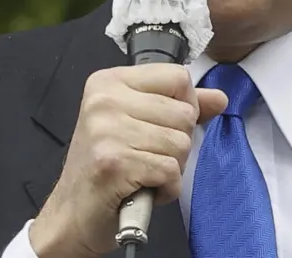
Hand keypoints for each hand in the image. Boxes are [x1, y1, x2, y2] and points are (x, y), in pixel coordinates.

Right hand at [28, 64, 227, 257]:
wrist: (73, 215)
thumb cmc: (105, 168)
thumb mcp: (139, 124)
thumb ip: (179, 106)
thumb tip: (219, 98)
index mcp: (109, 82)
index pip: (177, 76)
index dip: (184, 105)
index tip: (163, 125)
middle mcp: (104, 100)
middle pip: (184, 112)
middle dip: (178, 143)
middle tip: (147, 156)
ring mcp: (106, 130)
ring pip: (181, 143)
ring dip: (172, 168)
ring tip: (144, 172)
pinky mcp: (113, 162)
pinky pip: (170, 171)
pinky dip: (166, 188)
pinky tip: (144, 188)